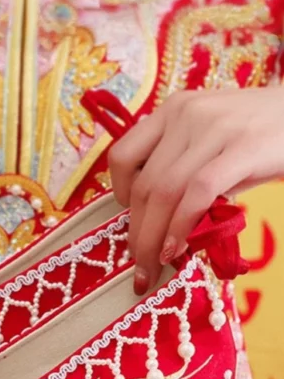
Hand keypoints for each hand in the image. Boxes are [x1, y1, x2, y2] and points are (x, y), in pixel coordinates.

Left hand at [108, 86, 283, 293]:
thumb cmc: (261, 135)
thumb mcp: (212, 141)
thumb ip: (182, 169)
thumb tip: (157, 224)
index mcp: (172, 110)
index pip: (122, 156)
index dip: (117, 196)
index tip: (131, 222)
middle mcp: (185, 114)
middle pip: (144, 184)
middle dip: (137, 233)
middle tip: (138, 267)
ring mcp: (213, 128)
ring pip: (165, 192)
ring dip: (153, 239)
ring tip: (152, 268)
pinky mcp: (242, 147)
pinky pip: (197, 193)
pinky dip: (182, 226)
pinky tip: (177, 249)